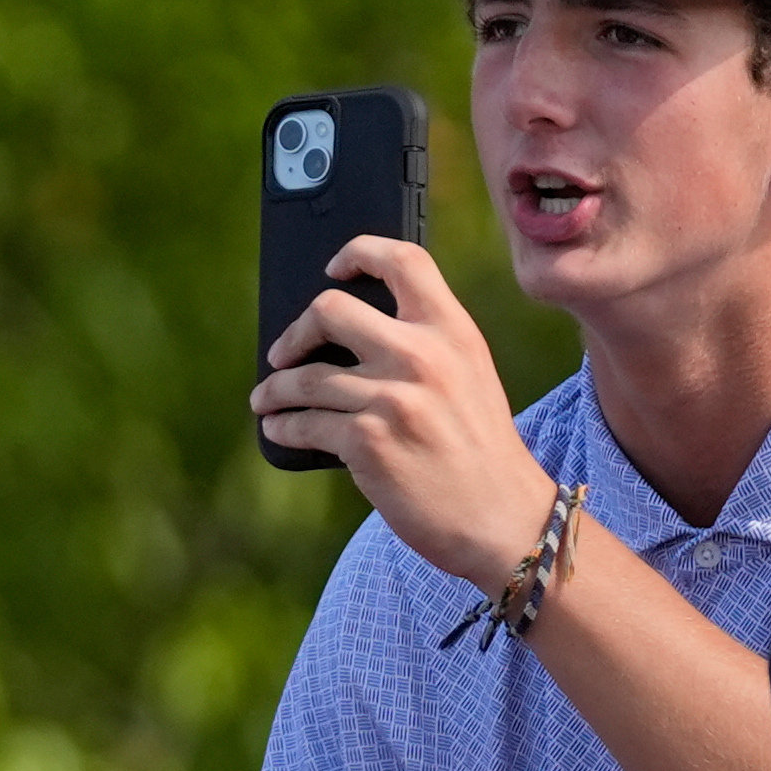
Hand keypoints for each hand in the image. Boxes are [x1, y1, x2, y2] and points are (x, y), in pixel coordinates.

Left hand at [255, 236, 559, 585]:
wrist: (504, 519)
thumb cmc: (480, 451)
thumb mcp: (470, 379)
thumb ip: (425, 347)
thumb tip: (345, 336)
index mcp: (453, 331)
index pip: (404, 259)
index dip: (359, 252)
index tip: (332, 269)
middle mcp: (422, 355)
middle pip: (329, 309)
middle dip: (294, 332)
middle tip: (282, 353)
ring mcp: (393, 398)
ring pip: (304, 376)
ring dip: (274, 390)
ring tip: (266, 401)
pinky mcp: (368, 442)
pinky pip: (304, 423)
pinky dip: (283, 426)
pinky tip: (278, 428)